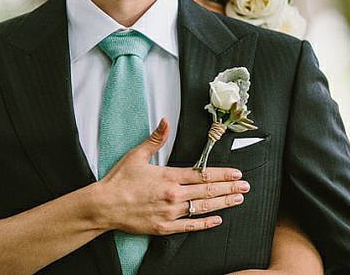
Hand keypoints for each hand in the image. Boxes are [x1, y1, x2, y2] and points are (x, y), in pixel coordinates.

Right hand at [95, 118, 248, 234]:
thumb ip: (156, 139)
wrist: (104, 206)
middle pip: (208, 191)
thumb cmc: (119, 180)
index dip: (222, 174)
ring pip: (203, 208)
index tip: (236, 173)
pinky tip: (218, 219)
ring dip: (223, 203)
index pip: (203, 174)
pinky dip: (205, 223)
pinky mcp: (164, 227)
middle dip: (229, 188)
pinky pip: (190, 226)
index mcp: (169, 176)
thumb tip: (165, 122)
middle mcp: (173, 195)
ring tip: (238, 199)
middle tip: (245, 186)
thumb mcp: (137, 155)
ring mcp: (170, 213)